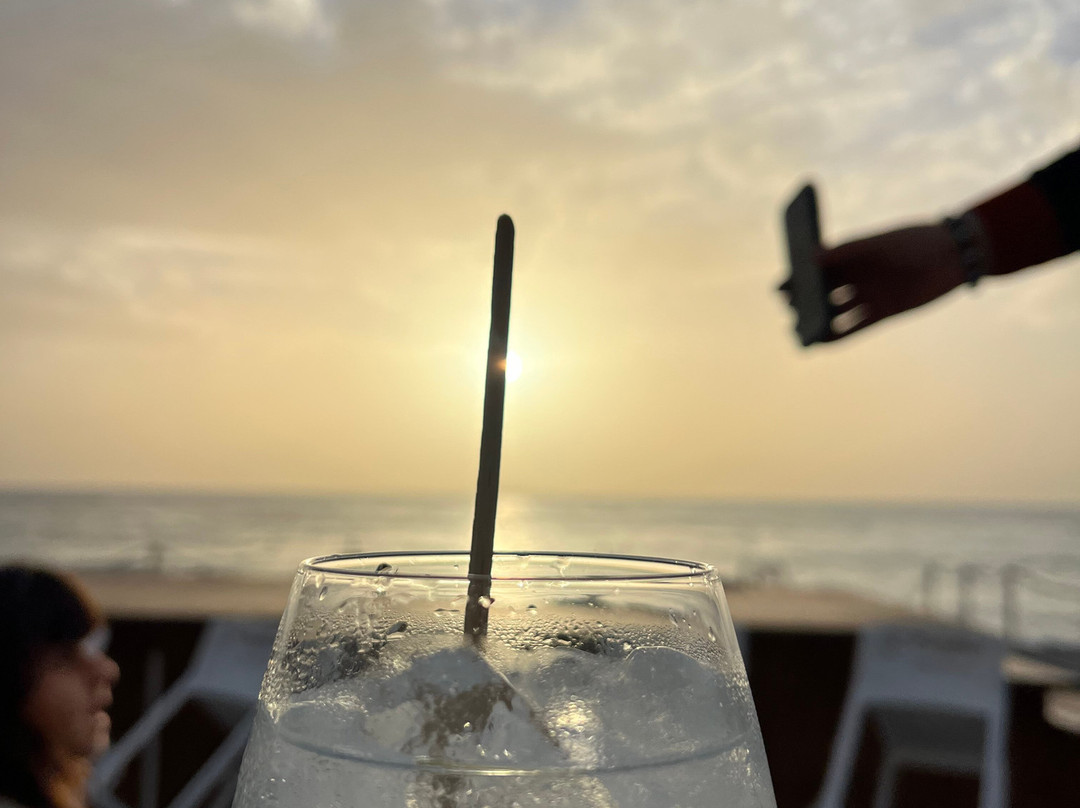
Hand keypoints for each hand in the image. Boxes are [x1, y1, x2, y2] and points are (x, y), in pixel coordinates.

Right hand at [785, 223, 967, 340]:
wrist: (954, 257)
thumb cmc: (914, 242)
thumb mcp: (878, 244)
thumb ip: (846, 250)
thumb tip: (811, 257)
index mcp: (852, 255)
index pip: (816, 268)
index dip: (797, 278)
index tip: (779, 288)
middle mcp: (856, 277)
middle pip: (822, 292)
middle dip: (804, 300)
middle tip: (791, 308)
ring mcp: (868, 296)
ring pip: (834, 312)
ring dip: (817, 320)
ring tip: (799, 329)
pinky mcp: (882, 313)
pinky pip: (853, 328)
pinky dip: (836, 336)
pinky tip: (820, 341)